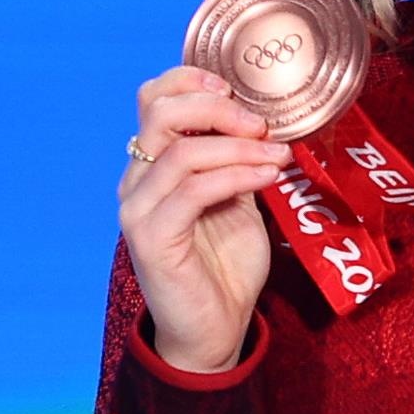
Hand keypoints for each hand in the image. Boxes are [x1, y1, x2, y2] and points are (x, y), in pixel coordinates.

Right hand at [120, 66, 294, 373]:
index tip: (235, 89)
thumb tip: (263, 124)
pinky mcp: (151, 238)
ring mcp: (138, 210)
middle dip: (217, 107)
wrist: (213, 332)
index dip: (191, 81)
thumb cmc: (224, 268)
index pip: (153, 100)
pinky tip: (268, 176)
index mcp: (152, 167)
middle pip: (160, 112)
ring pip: (181, 151)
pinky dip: (236, 176)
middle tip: (260, 124)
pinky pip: (193, 191)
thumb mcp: (237, 200)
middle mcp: (136, 182)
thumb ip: (236, 161)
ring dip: (239, 147)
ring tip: (277, 155)